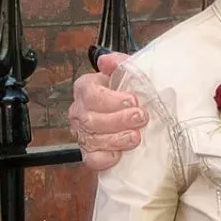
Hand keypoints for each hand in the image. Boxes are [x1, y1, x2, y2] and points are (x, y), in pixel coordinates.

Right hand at [69, 51, 146, 169]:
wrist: (132, 109)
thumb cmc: (128, 89)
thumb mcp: (127, 71)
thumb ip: (118, 63)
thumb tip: (105, 60)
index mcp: (85, 88)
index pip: (91, 95)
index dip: (113, 100)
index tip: (134, 100)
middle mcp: (79, 111)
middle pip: (92, 119)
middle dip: (119, 120)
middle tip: (141, 118)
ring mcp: (82, 133)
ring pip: (93, 139)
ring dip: (116, 139)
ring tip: (136, 137)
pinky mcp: (89, 153)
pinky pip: (91, 159)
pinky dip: (105, 159)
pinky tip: (119, 155)